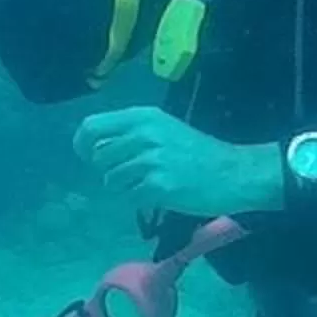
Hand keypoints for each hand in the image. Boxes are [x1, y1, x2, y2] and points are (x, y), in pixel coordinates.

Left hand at [71, 106, 280, 218]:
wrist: (233, 173)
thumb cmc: (196, 152)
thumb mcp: (163, 129)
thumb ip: (129, 134)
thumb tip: (93, 148)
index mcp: (143, 116)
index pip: (91, 127)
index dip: (82, 145)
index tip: (87, 157)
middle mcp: (144, 134)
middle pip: (99, 158)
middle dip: (109, 170)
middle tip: (133, 174)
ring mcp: (152, 160)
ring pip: (112, 180)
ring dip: (127, 187)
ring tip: (152, 182)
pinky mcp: (159, 186)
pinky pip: (130, 197)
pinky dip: (141, 200)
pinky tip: (162, 193)